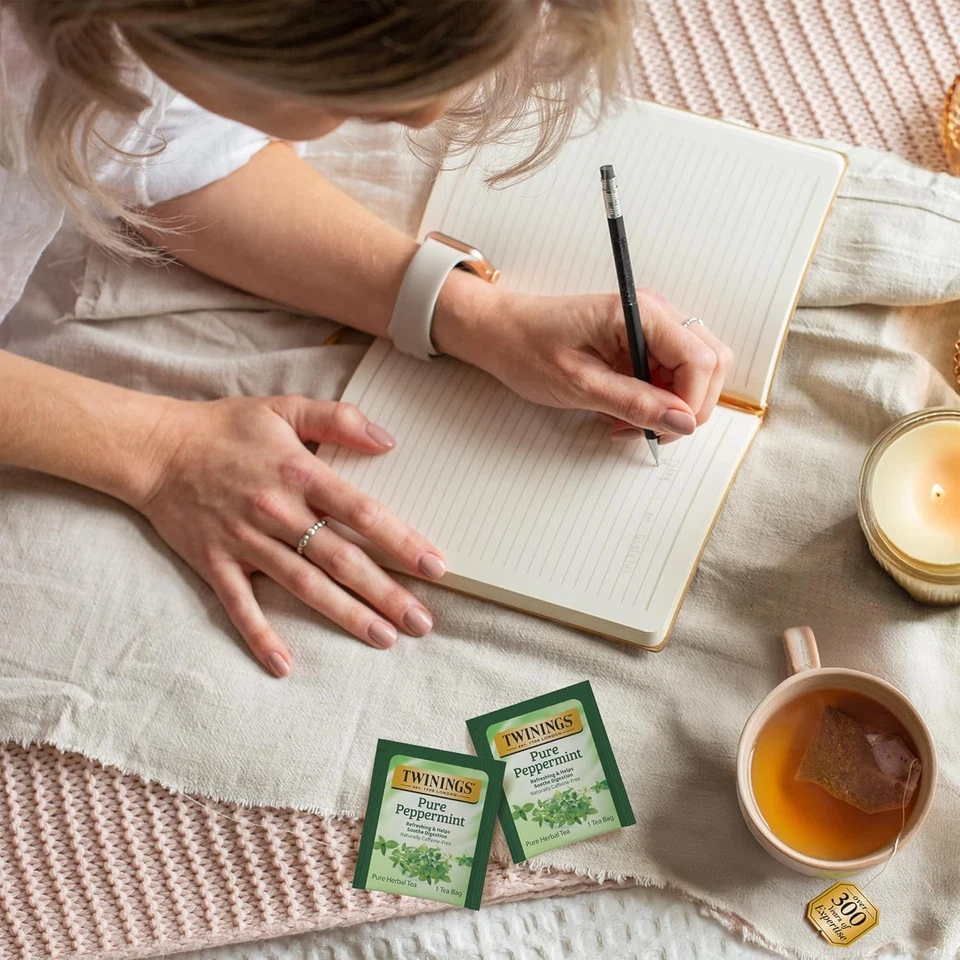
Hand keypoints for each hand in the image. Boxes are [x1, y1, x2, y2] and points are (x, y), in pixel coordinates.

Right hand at [135, 396, 445, 676]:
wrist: (154, 449)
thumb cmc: (225, 428)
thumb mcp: (284, 407)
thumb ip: (339, 419)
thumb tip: (389, 442)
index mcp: (300, 474)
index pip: (362, 513)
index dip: (401, 540)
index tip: (436, 566)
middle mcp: (277, 512)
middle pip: (341, 559)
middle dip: (386, 592)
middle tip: (422, 622)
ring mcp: (245, 542)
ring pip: (304, 585)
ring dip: (345, 614)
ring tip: (384, 638)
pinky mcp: (215, 564)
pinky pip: (240, 606)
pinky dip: (261, 636)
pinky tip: (284, 666)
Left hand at [436, 278, 733, 440]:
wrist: (498, 332)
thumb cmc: (526, 347)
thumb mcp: (578, 383)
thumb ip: (634, 402)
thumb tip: (682, 421)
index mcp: (640, 313)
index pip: (701, 359)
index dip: (692, 402)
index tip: (664, 429)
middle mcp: (654, 314)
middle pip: (710, 363)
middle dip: (687, 406)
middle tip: (646, 430)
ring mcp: (649, 328)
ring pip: (693, 373)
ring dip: (669, 407)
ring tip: (624, 423)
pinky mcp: (640, 343)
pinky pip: (668, 376)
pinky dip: (654, 401)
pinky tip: (620, 413)